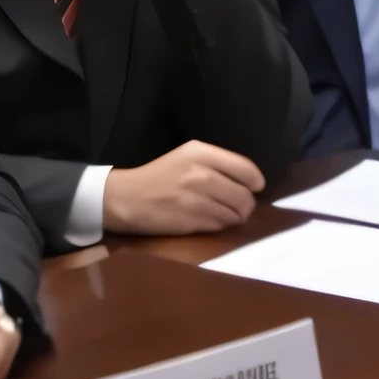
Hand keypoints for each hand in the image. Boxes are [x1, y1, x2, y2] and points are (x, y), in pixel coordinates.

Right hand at [104, 141, 264, 235]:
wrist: (123, 198)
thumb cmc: (156, 178)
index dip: (255, 183)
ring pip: (237, 213)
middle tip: (232, 206)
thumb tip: (251, 183)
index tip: (251, 188)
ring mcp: (197, 197)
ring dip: (232, 218)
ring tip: (217, 214)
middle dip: (244, 205)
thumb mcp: (184, 159)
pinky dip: (219, 226)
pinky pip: (222, 225)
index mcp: (199, 152)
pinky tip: (204, 221)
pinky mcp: (192, 219)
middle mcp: (201, 172)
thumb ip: (216, 165)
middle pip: (246, 196)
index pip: (247, 169)